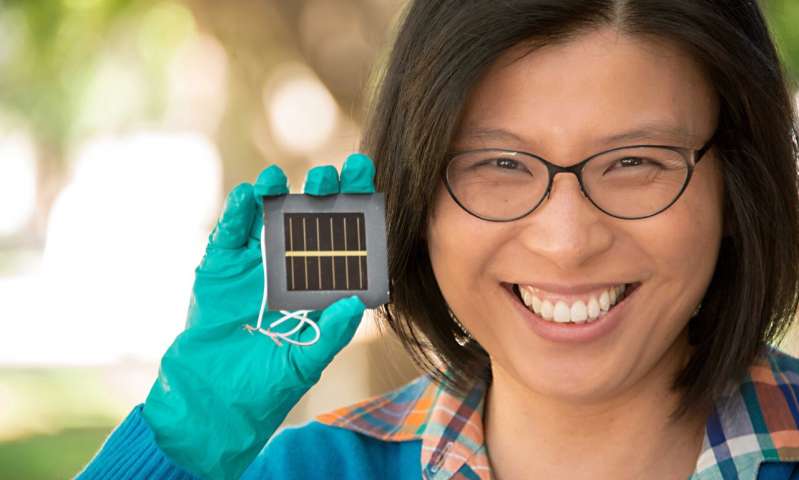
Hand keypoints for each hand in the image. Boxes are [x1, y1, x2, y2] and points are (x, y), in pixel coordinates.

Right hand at [143, 154, 375, 479]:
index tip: (368, 183)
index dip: (356, 212)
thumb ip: (331, 333)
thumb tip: (355, 303)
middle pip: (311, 222)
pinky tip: (251, 195)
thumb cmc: (266, 387)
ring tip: (285, 178)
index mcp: (318, 288)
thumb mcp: (305, 362)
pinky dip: (238, 214)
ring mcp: (253, 266)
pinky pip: (230, 235)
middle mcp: (290, 269)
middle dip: (325, 196)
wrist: (213, 403)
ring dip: (278, 197)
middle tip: (337, 172)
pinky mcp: (220, 269)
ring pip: (270, 220)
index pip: (344, 242)